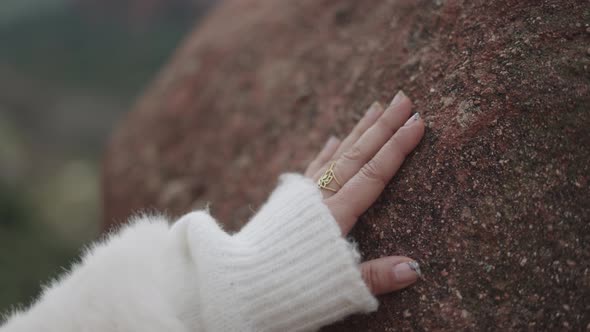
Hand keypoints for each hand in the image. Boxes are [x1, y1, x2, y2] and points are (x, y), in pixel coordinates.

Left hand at [304, 91, 424, 295]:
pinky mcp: (289, 200)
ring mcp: (304, 195)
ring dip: (358, 131)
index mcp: (335, 215)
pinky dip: (325, 153)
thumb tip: (415, 269)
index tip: (417, 121)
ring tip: (375, 107)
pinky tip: (332, 138)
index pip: (375, 174)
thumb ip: (375, 276)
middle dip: (383, 126)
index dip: (398, 148)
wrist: (240, 282)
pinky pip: (313, 169)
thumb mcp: (337, 285)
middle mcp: (321, 197)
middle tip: (403, 98)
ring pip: (337, 155)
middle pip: (358, 155)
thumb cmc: (290, 286)